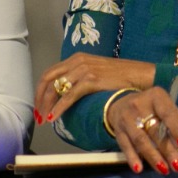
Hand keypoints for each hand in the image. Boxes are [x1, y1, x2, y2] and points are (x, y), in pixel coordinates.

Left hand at [35, 54, 157, 123]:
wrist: (139, 75)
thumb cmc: (120, 76)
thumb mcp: (95, 71)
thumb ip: (79, 77)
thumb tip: (64, 95)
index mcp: (77, 58)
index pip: (50, 73)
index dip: (40, 90)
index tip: (39, 105)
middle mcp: (77, 61)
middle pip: (48, 80)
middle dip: (39, 99)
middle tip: (38, 114)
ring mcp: (84, 69)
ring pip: (55, 89)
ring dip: (46, 106)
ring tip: (44, 119)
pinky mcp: (91, 80)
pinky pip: (68, 96)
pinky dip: (58, 108)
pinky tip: (54, 117)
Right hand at [105, 85, 177, 173]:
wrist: (121, 104)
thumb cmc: (150, 107)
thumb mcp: (164, 105)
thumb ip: (175, 117)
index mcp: (156, 96)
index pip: (168, 113)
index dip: (175, 129)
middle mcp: (140, 105)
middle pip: (155, 130)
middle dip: (167, 150)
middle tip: (177, 166)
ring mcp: (126, 119)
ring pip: (140, 140)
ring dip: (153, 157)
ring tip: (164, 170)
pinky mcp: (118, 131)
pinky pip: (125, 146)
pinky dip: (132, 158)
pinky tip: (139, 169)